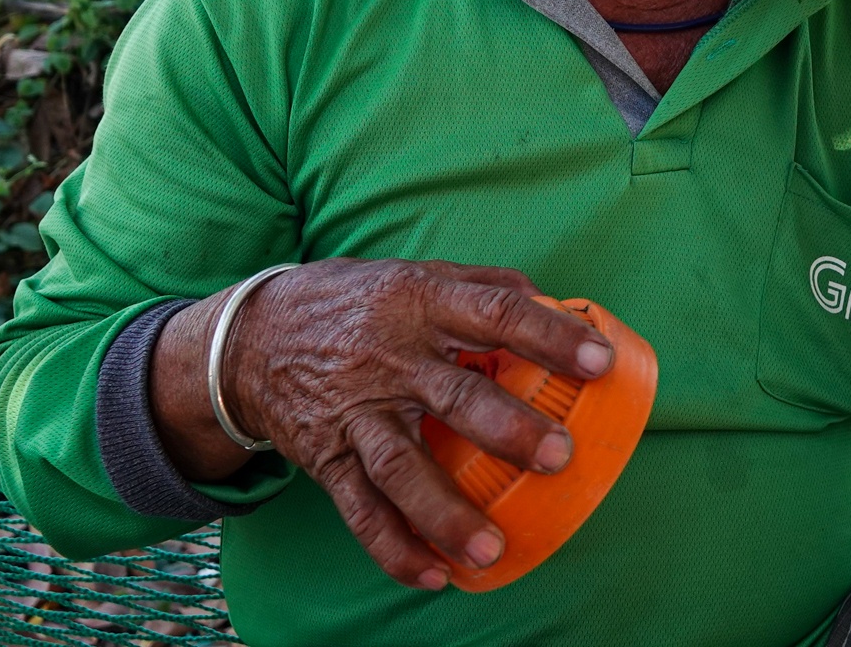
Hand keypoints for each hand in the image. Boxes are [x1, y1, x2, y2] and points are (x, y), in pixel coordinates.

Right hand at [150, 258, 614, 591]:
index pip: (494, 312)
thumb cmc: (355, 303)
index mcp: (419, 302)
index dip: (549, 336)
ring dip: (445, 512)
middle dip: (506, 430)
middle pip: (452, 396)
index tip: (600, 361)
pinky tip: (433, 576)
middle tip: (557, 456)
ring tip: (490, 549)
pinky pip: (360, 510)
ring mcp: (355, 412)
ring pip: (400, 468)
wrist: (249, 338)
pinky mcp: (326, 457)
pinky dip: (393, 548)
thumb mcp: (413, 274)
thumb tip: (555, 304)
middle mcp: (388, 358)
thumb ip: (482, 285)